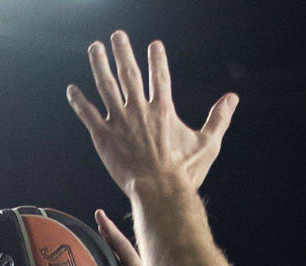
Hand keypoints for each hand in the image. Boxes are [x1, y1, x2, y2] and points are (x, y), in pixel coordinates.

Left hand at [66, 31, 237, 194]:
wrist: (159, 191)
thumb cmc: (184, 172)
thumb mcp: (208, 144)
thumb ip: (219, 119)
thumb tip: (233, 98)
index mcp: (163, 110)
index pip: (159, 76)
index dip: (157, 59)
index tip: (154, 44)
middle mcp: (139, 110)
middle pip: (129, 73)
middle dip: (122, 51)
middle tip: (117, 35)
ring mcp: (119, 122)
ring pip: (105, 86)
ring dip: (99, 65)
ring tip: (94, 48)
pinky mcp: (103, 137)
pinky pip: (88, 115)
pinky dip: (79, 101)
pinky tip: (72, 89)